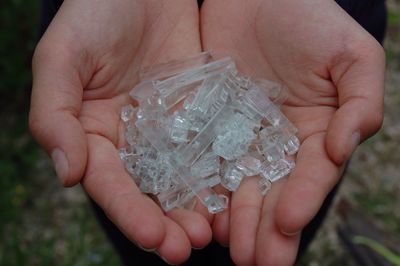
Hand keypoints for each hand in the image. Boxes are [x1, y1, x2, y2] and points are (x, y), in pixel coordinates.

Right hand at [30, 0, 210, 262]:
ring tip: (215, 233)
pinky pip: (213, 147)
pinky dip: (222, 173)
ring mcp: (170, 130)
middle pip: (151, 192)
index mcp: (96, 135)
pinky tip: (237, 194)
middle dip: (169, 223)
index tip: (155, 238)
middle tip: (190, 248)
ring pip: (184, 178)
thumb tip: (68, 176)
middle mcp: (134, 141)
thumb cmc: (95, 13)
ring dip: (198, 208)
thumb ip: (55, 115)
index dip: (131, 213)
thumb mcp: (62, 58)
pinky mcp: (201, 113)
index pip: (112, 185)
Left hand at [201, 0, 384, 263]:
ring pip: (236, 185)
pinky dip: (201, 187)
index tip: (286, 225)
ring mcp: (239, 137)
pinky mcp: (207, 125)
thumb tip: (345, 147)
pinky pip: (203, 160)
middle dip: (265, 229)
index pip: (309, 176)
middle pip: (272, 193)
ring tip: (228, 249)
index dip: (301, 201)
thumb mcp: (349, 55)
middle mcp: (276, 143)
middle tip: (255, 262)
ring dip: (233, 219)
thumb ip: (359, 101)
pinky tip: (197, 211)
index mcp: (313, 133)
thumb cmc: (309, 19)